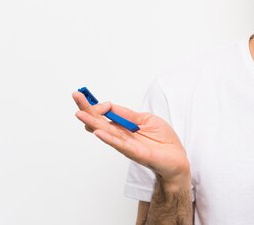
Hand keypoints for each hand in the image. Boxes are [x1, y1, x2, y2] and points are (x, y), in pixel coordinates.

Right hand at [72, 92, 189, 187]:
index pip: (105, 114)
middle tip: (75, 95)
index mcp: (123, 126)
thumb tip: (109, 106)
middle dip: (87, 108)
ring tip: (79, 113)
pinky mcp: (135, 152)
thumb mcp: (146, 119)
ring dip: (92, 122)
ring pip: (106, 132)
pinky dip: (108, 138)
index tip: (94, 97)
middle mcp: (121, 135)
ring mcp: (126, 144)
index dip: (99, 104)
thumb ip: (127, 114)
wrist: (177, 158)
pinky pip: (119, 144)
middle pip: (100, 121)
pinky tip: (97, 132)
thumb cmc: (163, 140)